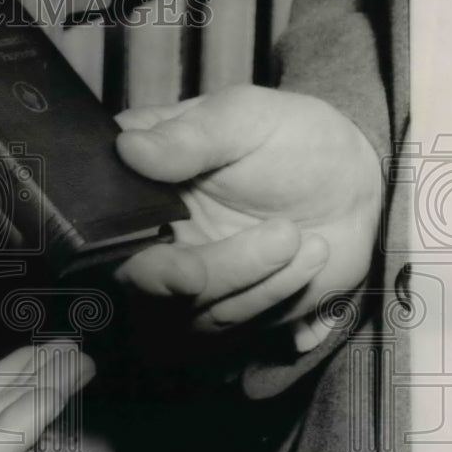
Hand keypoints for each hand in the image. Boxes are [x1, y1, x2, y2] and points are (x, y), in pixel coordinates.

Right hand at [113, 84, 381, 348]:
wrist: (349, 183)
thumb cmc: (288, 138)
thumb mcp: (243, 119)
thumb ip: (186, 137)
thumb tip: (129, 147)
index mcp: (136, 188)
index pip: (102, 228)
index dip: (129, 254)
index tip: (186, 272)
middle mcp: (146, 240)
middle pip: (145, 284)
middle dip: (217, 275)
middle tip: (282, 239)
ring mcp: (180, 283)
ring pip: (192, 316)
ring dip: (261, 282)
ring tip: (308, 238)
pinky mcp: (218, 311)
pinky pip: (231, 332)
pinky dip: (278, 299)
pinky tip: (313, 255)